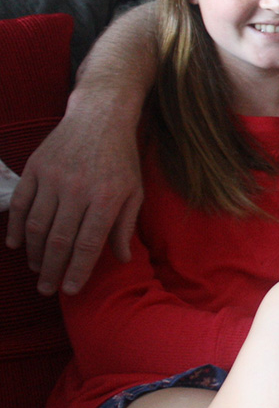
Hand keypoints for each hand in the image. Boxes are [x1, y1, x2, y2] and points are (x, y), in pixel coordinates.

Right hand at [5, 96, 142, 295]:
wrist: (100, 117)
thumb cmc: (122, 158)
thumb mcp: (135, 191)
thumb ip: (125, 226)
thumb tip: (121, 259)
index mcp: (106, 198)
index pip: (87, 244)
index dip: (78, 270)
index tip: (71, 290)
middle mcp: (77, 190)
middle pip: (59, 240)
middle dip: (52, 269)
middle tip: (48, 289)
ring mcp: (52, 178)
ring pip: (36, 225)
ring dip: (34, 252)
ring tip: (37, 269)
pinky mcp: (34, 168)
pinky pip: (20, 204)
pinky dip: (14, 227)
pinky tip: (16, 244)